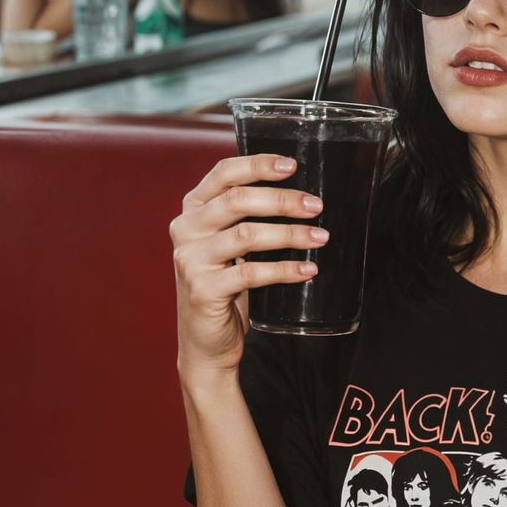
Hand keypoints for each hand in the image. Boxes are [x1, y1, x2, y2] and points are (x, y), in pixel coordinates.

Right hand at [169, 154, 328, 382]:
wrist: (207, 341)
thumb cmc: (226, 286)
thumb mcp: (230, 244)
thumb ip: (247, 217)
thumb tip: (302, 196)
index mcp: (193, 210)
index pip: (223, 174)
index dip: (257, 165)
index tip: (292, 165)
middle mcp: (186, 230)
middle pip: (237, 201)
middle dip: (281, 200)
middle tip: (316, 206)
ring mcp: (191, 261)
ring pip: (246, 234)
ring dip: (289, 234)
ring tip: (320, 237)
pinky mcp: (203, 290)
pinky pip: (250, 273)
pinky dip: (284, 270)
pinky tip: (308, 270)